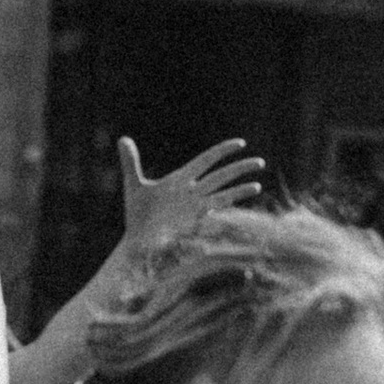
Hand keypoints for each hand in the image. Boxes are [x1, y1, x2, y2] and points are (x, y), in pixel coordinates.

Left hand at [115, 136, 264, 247]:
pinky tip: (242, 214)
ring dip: (239, 192)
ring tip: (257, 186)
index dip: (222, 151)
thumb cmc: (137, 217)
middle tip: (260, 162)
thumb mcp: (134, 187)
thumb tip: (123, 138)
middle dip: (239, 169)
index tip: (241, 143)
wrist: (137, 244)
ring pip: (223, 197)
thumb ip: (131, 162)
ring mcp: (195, 211)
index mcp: (180, 180)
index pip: (206, 160)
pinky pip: (215, 219)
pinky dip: (228, 216)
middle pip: (220, 177)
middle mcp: (192, 194)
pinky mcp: (195, 227)